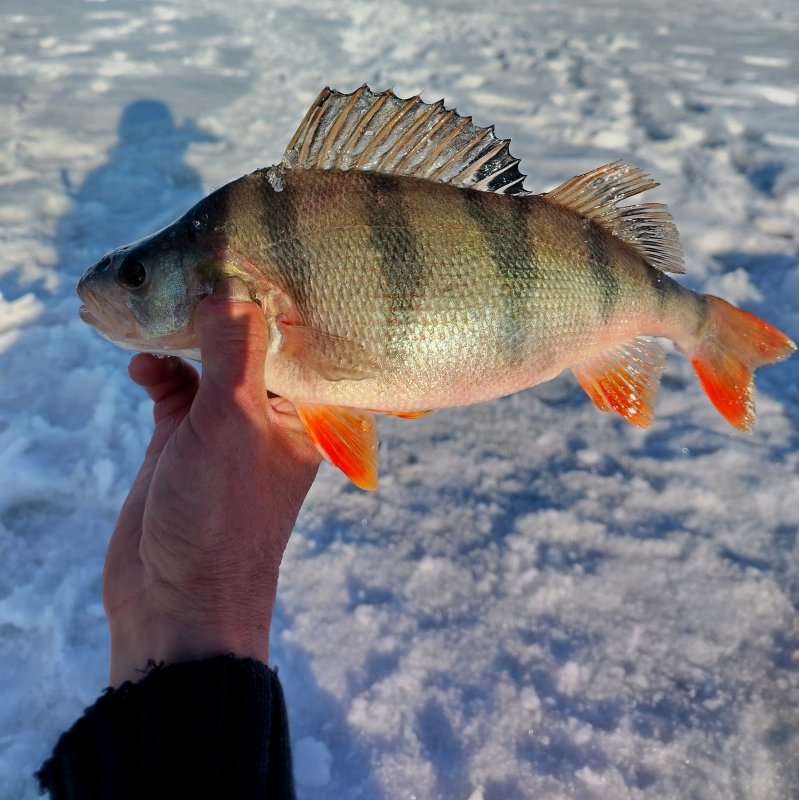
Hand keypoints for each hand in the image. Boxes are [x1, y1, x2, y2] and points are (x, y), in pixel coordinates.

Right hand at [103, 292, 319, 685]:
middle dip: (220, 311)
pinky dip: (157, 369)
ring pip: (207, 359)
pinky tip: (141, 364)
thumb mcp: (231, 424)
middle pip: (249, 343)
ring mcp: (226, 423)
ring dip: (182, 336)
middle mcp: (271, 412)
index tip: (249, 254)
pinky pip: (173, 385)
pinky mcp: (185, 436)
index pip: (298, 338)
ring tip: (157, 311)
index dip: (275, 297)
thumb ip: (231, 352)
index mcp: (304, 411)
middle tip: (192, 266)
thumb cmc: (222, 516)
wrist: (176, 597)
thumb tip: (228, 285)